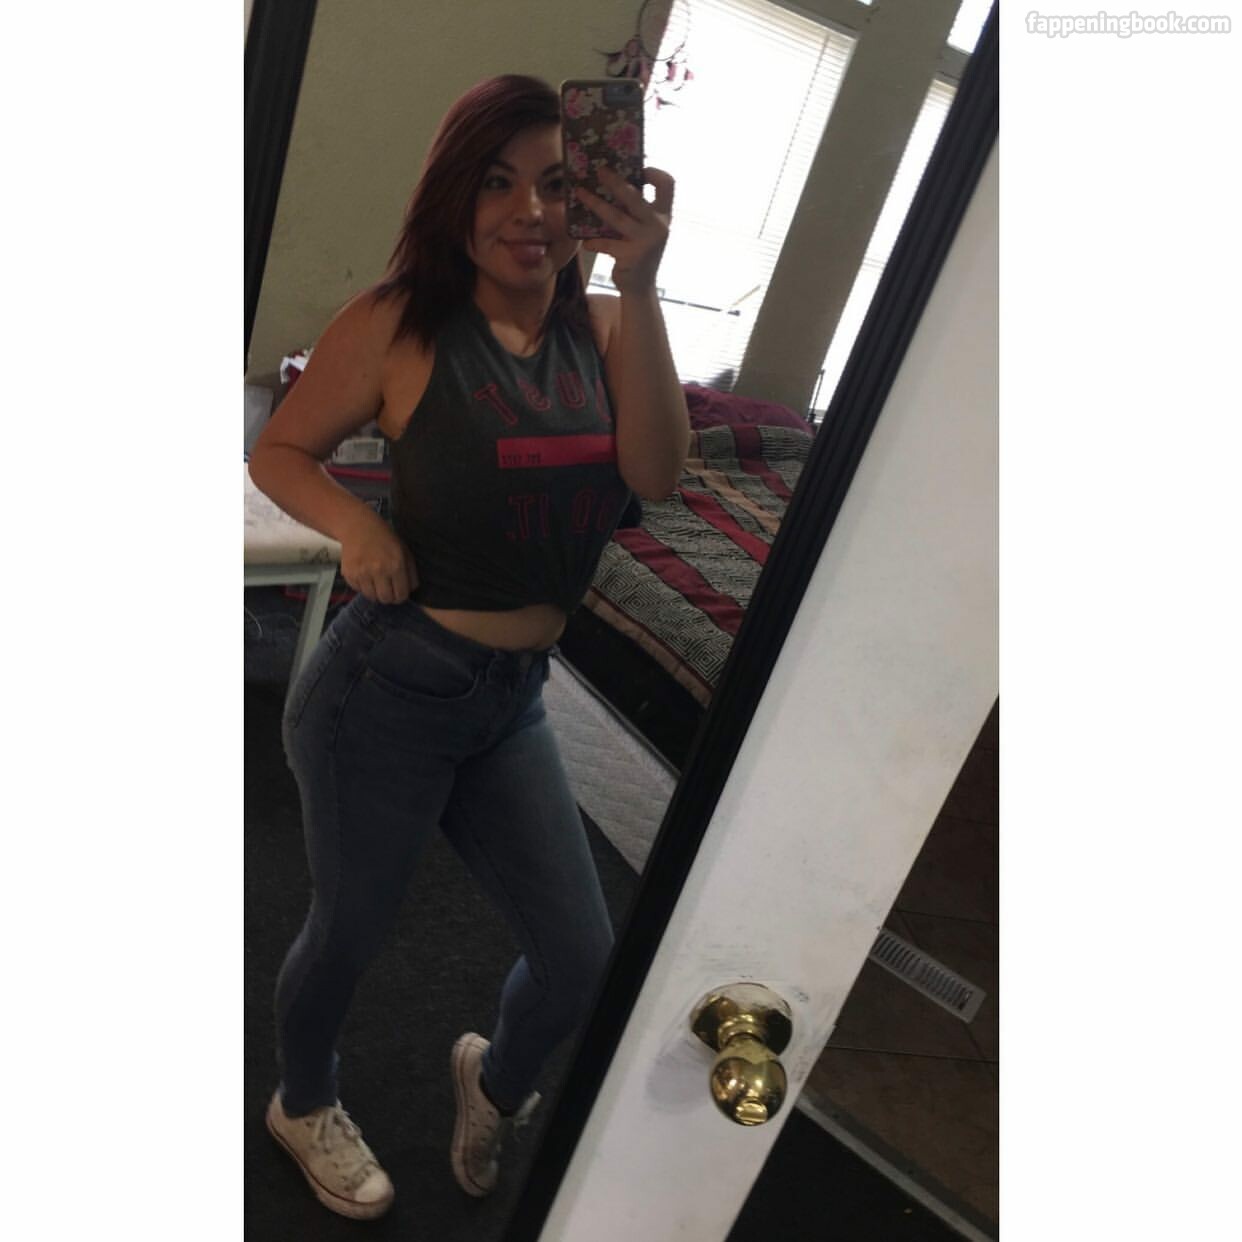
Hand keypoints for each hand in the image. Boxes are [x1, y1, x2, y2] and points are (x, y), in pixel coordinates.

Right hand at [339, 510, 418, 603]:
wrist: (358, 526)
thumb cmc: (384, 538)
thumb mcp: (404, 551)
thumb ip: (411, 572)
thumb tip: (411, 590)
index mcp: (396, 565)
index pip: (401, 594)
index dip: (401, 596)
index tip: (399, 592)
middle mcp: (379, 571)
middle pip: (386, 599)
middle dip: (389, 597)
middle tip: (388, 589)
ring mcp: (362, 573)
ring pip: (371, 597)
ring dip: (375, 592)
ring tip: (376, 581)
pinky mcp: (349, 574)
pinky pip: (358, 590)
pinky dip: (363, 586)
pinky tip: (365, 575)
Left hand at [578, 166, 673, 296]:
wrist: (640, 287)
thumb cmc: (639, 253)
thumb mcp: (644, 230)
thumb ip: (636, 212)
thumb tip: (610, 184)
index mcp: (664, 216)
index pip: (668, 185)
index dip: (654, 172)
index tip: (638, 169)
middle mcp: (658, 226)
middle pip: (635, 196)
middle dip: (615, 182)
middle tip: (599, 171)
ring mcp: (645, 241)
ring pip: (616, 217)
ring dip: (595, 203)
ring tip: (580, 193)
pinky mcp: (630, 256)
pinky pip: (606, 243)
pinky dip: (593, 242)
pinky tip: (585, 242)